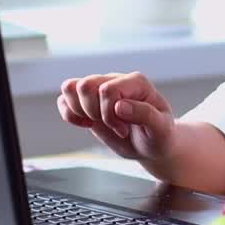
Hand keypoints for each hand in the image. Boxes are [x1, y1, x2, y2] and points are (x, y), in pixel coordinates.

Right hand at [57, 72, 175, 161]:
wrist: (152, 145)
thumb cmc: (160, 135)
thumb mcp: (161, 128)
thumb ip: (144, 114)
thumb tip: (119, 106)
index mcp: (136, 82)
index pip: (108, 90)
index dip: (110, 114)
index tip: (124, 129)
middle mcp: (116, 80)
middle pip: (85, 85)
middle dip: (93, 112)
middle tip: (111, 126)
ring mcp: (100, 89)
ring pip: (70, 87)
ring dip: (79, 111)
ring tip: (96, 122)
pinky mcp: (88, 102)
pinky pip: (64, 99)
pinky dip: (69, 114)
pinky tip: (86, 124)